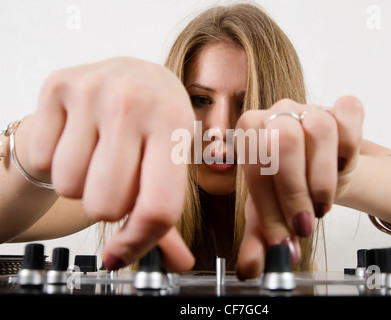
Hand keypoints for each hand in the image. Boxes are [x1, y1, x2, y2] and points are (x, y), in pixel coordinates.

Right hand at [29, 57, 194, 270]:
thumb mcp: (173, 158)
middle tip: (117, 179)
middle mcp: (134, 103)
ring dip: (81, 184)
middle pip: (106, 205)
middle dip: (109, 205)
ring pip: (70, 186)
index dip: (138, 242)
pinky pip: (44, 160)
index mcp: (174, 124)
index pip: (158, 206)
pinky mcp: (58, 86)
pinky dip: (56, 162)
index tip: (123, 251)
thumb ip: (167, 213)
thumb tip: (177, 263)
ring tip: (98, 157)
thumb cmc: (155, 121)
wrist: (132, 74)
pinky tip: (77, 140)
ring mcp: (93, 91)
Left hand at [235, 96, 363, 278]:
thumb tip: (252, 268)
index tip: (285, 239)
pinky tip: (343, 166)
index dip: (270, 208)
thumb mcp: (272, 213)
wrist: (325, 171)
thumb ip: (260, 238)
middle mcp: (276, 114)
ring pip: (319, 129)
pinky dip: (350, 145)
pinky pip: (350, 113)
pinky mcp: (341, 108)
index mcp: (249, 134)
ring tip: (323, 203)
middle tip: (305, 224)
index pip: (255, 166)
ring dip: (323, 177)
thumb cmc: (292, 187)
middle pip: (284, 141)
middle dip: (295, 193)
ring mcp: (310, 108)